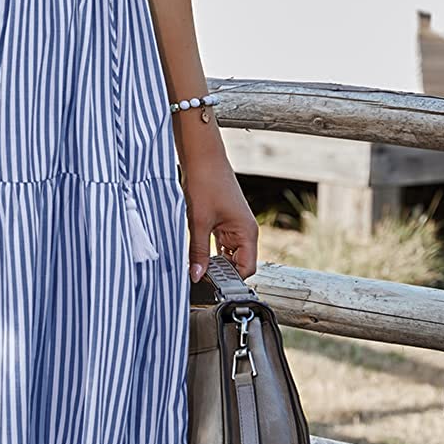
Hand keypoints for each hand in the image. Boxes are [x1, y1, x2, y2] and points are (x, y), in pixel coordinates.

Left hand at [183, 157, 257, 283]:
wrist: (202, 157)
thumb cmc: (206, 182)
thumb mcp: (198, 221)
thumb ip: (198, 252)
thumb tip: (196, 276)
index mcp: (247, 232)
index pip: (246, 269)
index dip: (231, 280)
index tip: (212, 286)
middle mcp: (244, 231)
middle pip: (237, 264)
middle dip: (221, 273)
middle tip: (199, 279)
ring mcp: (234, 226)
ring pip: (227, 255)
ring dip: (214, 262)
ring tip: (196, 267)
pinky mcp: (223, 222)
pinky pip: (220, 244)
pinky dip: (210, 251)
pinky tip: (196, 255)